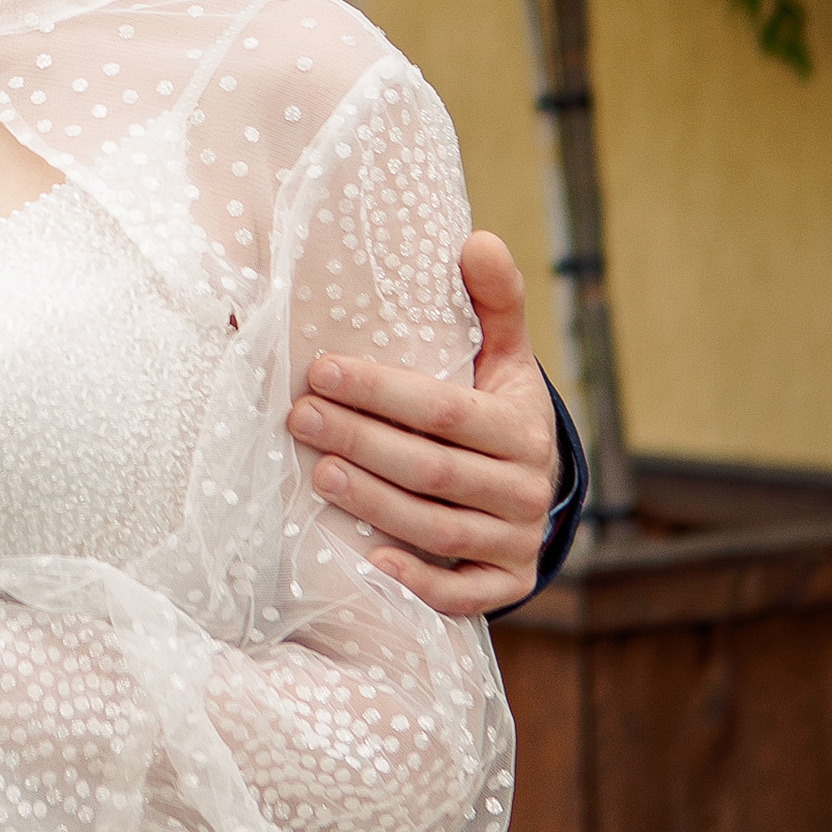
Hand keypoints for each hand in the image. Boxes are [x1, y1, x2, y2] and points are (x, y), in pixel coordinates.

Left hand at [288, 230, 556, 618]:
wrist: (532, 491)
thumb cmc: (496, 412)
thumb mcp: (504, 357)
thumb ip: (493, 301)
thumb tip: (475, 239)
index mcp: (521, 428)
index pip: (444, 410)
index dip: (381, 391)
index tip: (320, 369)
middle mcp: (525, 489)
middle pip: (431, 468)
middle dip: (360, 441)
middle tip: (298, 416)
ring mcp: (516, 542)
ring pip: (437, 527)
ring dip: (373, 501)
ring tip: (316, 472)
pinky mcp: (506, 586)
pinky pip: (460, 592)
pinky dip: (417, 579)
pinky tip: (370, 560)